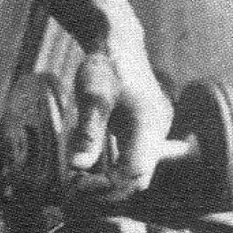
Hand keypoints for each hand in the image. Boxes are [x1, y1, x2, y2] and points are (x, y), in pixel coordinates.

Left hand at [67, 44, 172, 198]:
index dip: (108, 184)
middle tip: (75, 187)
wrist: (118, 44)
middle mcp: (157, 133)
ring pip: (136, 170)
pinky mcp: (144, 132)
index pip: (135, 171)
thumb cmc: (106, 66)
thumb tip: (76, 166)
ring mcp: (153, 133)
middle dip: (108, 188)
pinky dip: (113, 167)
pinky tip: (88, 166)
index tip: (78, 183)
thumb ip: (88, 132)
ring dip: (110, 181)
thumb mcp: (92, 97)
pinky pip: (132, 158)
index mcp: (150, 125)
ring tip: (79, 181)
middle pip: (139, 177)